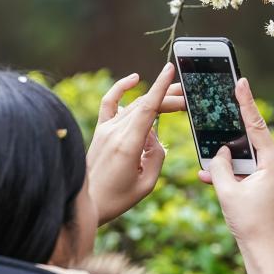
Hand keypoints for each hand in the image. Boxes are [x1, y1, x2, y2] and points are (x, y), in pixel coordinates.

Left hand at [87, 63, 184, 224]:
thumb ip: (157, 155)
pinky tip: (134, 79)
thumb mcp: (147, 183)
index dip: (160, 87)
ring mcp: (106, 130)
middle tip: (188, 100)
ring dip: (155, 98)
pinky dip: (121, 88)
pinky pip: (110, 103)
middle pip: (146, 106)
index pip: (147, 108)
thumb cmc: (116, 198)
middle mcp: (115, 132)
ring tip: (175, 97)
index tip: (170, 69)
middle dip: (169, 100)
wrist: (86, 204)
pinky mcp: (100, 131)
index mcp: (127, 145)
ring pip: (134, 105)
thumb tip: (154, 135)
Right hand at [198, 78, 273, 273]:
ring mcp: (271, 174)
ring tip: (208, 155)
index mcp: (273, 162)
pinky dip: (228, 172)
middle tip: (219, 107)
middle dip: (231, 131)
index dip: (246, 102)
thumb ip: (219, 166)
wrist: (263, 251)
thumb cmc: (249, 223)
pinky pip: (244, 170)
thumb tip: (219, 153)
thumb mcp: (227, 192)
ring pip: (244, 156)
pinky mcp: (264, 184)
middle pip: (250, 138)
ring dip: (226, 158)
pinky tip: (208, 175)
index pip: (256, 125)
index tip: (241, 81)